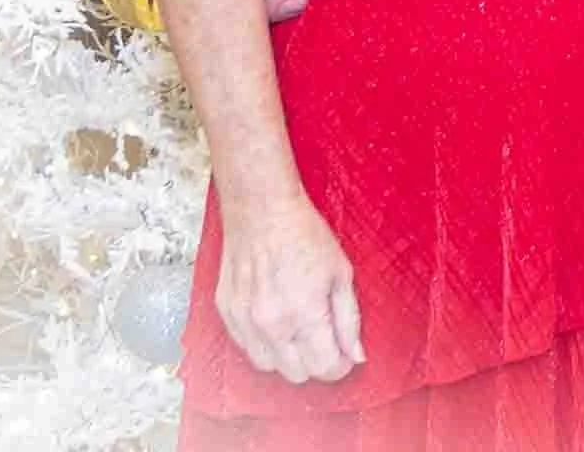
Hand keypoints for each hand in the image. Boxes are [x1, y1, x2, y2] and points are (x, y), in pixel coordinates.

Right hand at [217, 195, 363, 383]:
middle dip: (315, 362)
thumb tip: (356, 356)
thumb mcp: (340, 272)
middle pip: (296, 374)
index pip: (324, 367)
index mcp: (305, 314)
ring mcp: (245, 321)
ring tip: (297, 327)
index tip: (344, 355)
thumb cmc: (304, 234)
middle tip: (323, 339)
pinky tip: (274, 318)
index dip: (339, 365)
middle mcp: (272, 325)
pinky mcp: (227, 313)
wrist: (262, 209)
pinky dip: (263, 342)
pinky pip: (246, 347)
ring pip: (269, 367)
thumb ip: (350, 319)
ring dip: (287, 356)